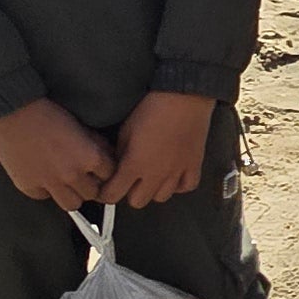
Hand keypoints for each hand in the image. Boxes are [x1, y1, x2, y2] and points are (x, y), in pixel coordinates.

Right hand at [0, 98, 113, 210]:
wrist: (11, 110)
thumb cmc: (46, 112)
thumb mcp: (79, 124)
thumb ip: (95, 144)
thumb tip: (105, 155)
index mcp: (90, 157)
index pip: (109, 175)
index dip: (104, 169)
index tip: (98, 166)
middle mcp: (72, 175)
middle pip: (92, 193)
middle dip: (89, 183)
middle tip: (81, 174)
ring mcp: (50, 184)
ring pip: (72, 204)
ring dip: (71, 194)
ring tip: (65, 182)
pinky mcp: (30, 188)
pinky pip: (45, 197)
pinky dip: (46, 190)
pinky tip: (42, 175)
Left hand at [108, 91, 217, 207]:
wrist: (184, 96)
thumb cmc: (154, 107)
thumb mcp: (126, 128)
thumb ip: (120, 151)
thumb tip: (117, 164)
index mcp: (135, 164)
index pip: (113, 194)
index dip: (106, 194)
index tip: (105, 190)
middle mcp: (155, 173)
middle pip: (137, 202)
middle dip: (128, 193)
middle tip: (128, 180)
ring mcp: (176, 172)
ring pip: (161, 198)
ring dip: (153, 190)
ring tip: (150, 177)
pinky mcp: (193, 165)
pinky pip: (185, 187)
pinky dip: (178, 185)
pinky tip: (172, 176)